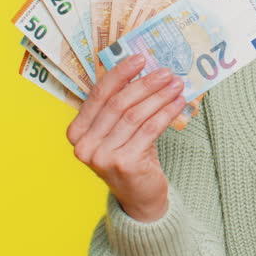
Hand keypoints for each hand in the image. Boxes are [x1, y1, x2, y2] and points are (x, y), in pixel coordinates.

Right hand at [66, 54, 188, 221]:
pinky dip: (166, 113)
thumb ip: (121, 106)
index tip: (139, 58)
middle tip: (165, 71)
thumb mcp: (118, 131)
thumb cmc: (130, 157)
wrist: (140, 198)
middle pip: (117, 104)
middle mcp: (84, 146)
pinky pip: (149, 130)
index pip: (98, 95)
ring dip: (158, 96)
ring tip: (175, 84)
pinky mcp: (124, 164)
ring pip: (135, 116)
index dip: (119, 74)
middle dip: (144, 84)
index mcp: (76, 133)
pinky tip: (178, 102)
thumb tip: (144, 69)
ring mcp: (102, 157)